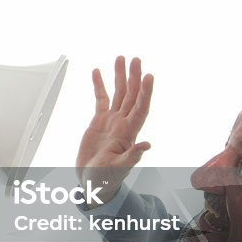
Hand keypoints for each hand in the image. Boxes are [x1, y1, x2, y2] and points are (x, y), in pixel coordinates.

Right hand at [76, 56, 153, 194]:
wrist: (93, 182)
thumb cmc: (106, 180)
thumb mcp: (119, 170)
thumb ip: (133, 156)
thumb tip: (147, 145)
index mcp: (129, 133)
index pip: (140, 108)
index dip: (145, 92)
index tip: (148, 76)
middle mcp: (123, 123)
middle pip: (131, 95)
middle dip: (134, 77)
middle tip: (136, 59)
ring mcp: (112, 121)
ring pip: (118, 93)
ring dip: (120, 76)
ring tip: (121, 59)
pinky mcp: (99, 121)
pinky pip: (101, 99)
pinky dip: (100, 85)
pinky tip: (97, 72)